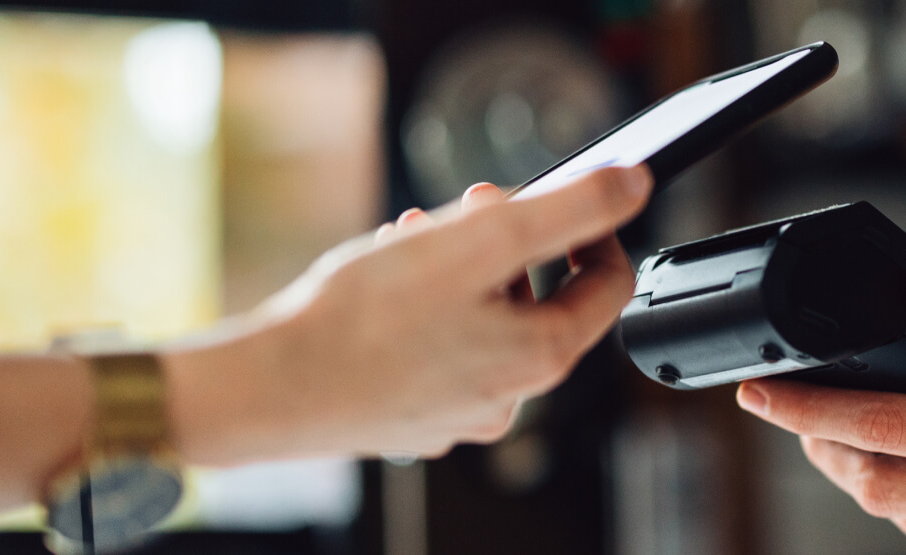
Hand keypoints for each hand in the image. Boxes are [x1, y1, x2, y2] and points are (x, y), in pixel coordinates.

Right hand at [168, 165, 651, 463]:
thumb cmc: (365, 320)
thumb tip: (631, 187)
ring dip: (461, 267)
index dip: (593, 231)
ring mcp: (461, 411)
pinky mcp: (416, 414)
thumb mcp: (482, 240)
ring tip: (413, 238)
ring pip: (485, 319)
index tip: (564, 200)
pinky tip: (386, 284)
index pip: (608, 286)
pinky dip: (427, 306)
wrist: (274, 387)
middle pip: (539, 299)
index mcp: (541, 357)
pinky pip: (442, 346)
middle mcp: (510, 397)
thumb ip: (568, 210)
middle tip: (467, 208)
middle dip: (508, 242)